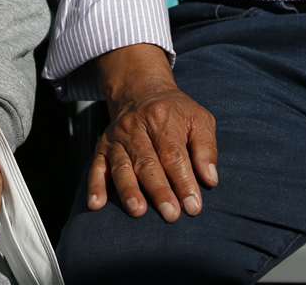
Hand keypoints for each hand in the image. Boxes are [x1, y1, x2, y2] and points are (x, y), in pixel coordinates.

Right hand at [90, 79, 218, 221]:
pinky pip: (97, 166)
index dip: (183, 181)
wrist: (140, 91)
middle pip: (148, 162)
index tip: (193, 206)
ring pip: (122, 166)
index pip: (174, 155)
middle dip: (159, 190)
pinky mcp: (102, 147)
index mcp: (162, 119)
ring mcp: (117, 138)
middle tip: (171, 214)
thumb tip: (210, 179)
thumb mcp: (199, 120)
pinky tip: (96, 204)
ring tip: (138, 211)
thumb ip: (206, 148)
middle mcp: (136, 128)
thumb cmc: (175, 113)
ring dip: (129, 190)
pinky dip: (95, 185)